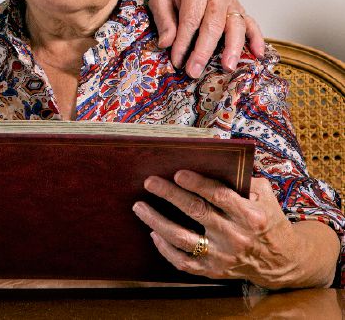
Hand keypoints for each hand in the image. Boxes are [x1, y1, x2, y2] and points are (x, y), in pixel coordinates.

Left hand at [132, 171, 338, 288]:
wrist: (284, 261)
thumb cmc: (268, 218)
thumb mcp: (263, 194)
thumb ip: (241, 177)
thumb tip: (212, 154)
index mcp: (250, 215)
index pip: (219, 196)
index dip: (197, 184)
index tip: (178, 172)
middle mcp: (236, 237)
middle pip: (196, 212)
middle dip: (170, 195)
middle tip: (149, 181)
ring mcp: (223, 256)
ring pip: (183, 239)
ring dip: (157, 222)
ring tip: (139, 206)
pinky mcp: (214, 271)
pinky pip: (184, 263)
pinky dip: (166, 249)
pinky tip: (153, 233)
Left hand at [144, 0, 263, 75]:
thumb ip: (163, 20)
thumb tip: (167, 43)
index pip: (191, 20)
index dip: (184, 42)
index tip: (177, 60)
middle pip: (214, 25)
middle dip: (204, 51)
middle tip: (195, 71)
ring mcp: (231, 0)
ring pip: (236, 26)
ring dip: (233, 48)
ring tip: (227, 67)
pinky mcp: (239, 9)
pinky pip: (251, 24)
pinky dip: (256, 39)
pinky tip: (258, 54)